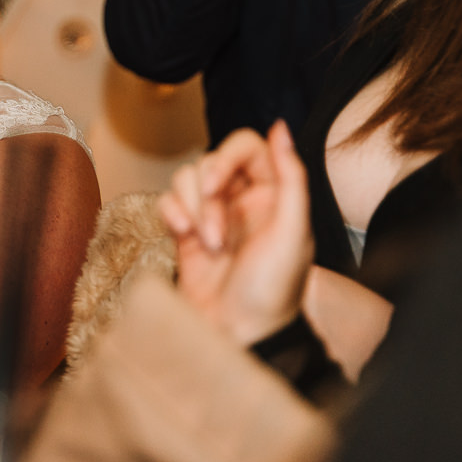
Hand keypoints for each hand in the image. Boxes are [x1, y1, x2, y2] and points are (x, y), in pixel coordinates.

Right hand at [158, 121, 312, 344]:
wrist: (239, 334)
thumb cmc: (272, 290)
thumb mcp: (293, 232)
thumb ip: (291, 176)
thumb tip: (281, 127)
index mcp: (275, 195)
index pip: (245, 146)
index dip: (226, 158)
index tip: (218, 184)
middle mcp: (243, 200)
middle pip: (210, 161)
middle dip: (207, 195)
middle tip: (215, 232)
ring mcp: (213, 215)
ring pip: (186, 180)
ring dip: (191, 210)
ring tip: (206, 244)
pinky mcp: (186, 231)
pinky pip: (168, 201)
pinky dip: (171, 215)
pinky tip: (185, 238)